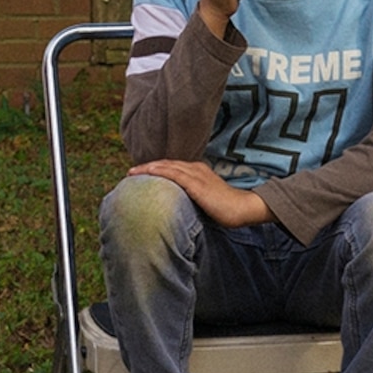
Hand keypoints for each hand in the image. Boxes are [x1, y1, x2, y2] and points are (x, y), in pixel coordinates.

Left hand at [128, 160, 271, 228]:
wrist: (242, 208)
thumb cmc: (225, 208)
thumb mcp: (204, 200)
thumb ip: (191, 198)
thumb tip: (175, 207)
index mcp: (197, 171)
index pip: (171, 167)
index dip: (155, 169)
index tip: (139, 174)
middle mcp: (196, 168)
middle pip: (166, 164)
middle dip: (147, 167)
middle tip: (130, 172)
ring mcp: (196, 174)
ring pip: (167, 166)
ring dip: (148, 168)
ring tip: (132, 172)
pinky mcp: (197, 183)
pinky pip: (174, 174)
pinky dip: (160, 171)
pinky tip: (148, 171)